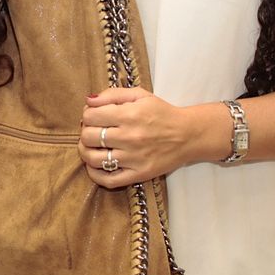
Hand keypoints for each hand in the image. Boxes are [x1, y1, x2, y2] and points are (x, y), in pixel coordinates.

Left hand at [78, 88, 208, 186]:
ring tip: (91, 146)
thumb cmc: (162, 113)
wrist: (188, 135)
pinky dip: (94, 174)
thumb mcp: (140, 95)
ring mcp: (133, 158)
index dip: (87, 115)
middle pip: (89, 137)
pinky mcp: (138, 174)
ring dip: (85, 151)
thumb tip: (88, 101)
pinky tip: (95, 165)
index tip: (93, 116)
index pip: (91, 116)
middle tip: (92, 130)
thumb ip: (112, 94)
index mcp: (129, 115)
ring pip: (93, 159)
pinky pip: (108, 180)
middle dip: (85, 131)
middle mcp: (130, 137)